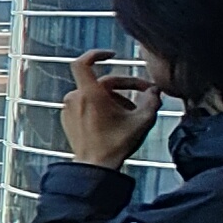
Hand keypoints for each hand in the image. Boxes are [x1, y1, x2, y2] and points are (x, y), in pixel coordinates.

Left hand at [61, 52, 162, 169]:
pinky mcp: (67, 119)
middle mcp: (75, 98)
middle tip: (145, 93)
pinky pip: (85, 105)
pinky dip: (100, 106)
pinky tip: (115, 120)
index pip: (82, 63)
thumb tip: (156, 91)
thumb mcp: (142, 122)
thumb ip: (152, 102)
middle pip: (102, 82)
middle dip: (125, 86)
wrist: (95, 168)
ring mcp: (69, 109)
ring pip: (95, 94)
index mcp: (89, 95)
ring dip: (114, 98)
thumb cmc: (115, 145)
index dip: (96, 54)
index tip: (111, 55)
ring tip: (131, 113)